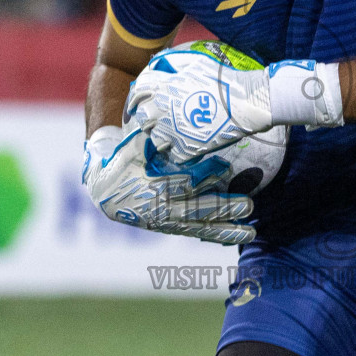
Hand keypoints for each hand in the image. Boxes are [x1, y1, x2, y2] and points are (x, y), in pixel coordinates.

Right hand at [82, 124, 254, 244]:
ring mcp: (167, 222)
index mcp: (150, 188)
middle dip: (222, 209)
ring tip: (251, 233)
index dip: (202, 179)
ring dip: (226, 230)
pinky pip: (198, 233)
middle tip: (248, 206)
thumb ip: (143, 137)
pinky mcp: (172, 228)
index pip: (180, 184)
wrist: (104, 191)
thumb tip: (154, 118)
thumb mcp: (129, 147)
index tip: (224, 169)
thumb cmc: (120, 162)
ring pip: (200, 228)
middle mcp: (159, 210)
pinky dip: (219, 235)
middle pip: (196, 210)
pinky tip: (240, 236)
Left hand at [125, 49, 341, 164]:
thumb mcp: (196, 62)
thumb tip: (157, 64)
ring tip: (170, 134)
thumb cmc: (224, 78)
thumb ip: (172, 62)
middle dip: (145, 118)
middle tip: (154, 120)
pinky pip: (172, 155)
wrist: (249, 102)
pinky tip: (184, 146)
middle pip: (141, 118)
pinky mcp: (187, 149)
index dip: (134, 99)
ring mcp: (174, 132)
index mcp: (164, 88)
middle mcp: (163, 110)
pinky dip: (176, 152)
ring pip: (154, 140)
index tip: (136, 104)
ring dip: (160, 137)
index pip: (136, 93)